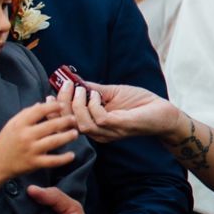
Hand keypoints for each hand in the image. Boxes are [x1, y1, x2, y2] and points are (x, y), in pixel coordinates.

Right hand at [0, 99, 79, 187]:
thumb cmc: (6, 142)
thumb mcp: (12, 124)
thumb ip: (26, 113)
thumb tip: (42, 103)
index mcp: (20, 124)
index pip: (39, 111)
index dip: (53, 106)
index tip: (62, 105)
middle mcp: (26, 136)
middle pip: (50, 125)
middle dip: (65, 121)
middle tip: (74, 119)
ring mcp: (31, 150)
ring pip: (54, 141)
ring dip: (67, 137)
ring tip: (75, 133)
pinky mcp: (34, 163)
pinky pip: (52, 161)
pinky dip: (64, 158)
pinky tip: (72, 155)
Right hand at [62, 80, 181, 143]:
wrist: (163, 112)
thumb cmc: (140, 103)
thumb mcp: (112, 93)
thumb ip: (93, 90)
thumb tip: (74, 81)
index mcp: (95, 125)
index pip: (69, 122)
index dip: (57, 109)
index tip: (50, 94)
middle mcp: (100, 132)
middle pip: (71, 123)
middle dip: (63, 104)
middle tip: (64, 87)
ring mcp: (109, 132)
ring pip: (82, 123)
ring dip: (77, 104)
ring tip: (80, 89)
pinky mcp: (119, 127)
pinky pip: (99, 119)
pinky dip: (94, 105)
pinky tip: (96, 96)